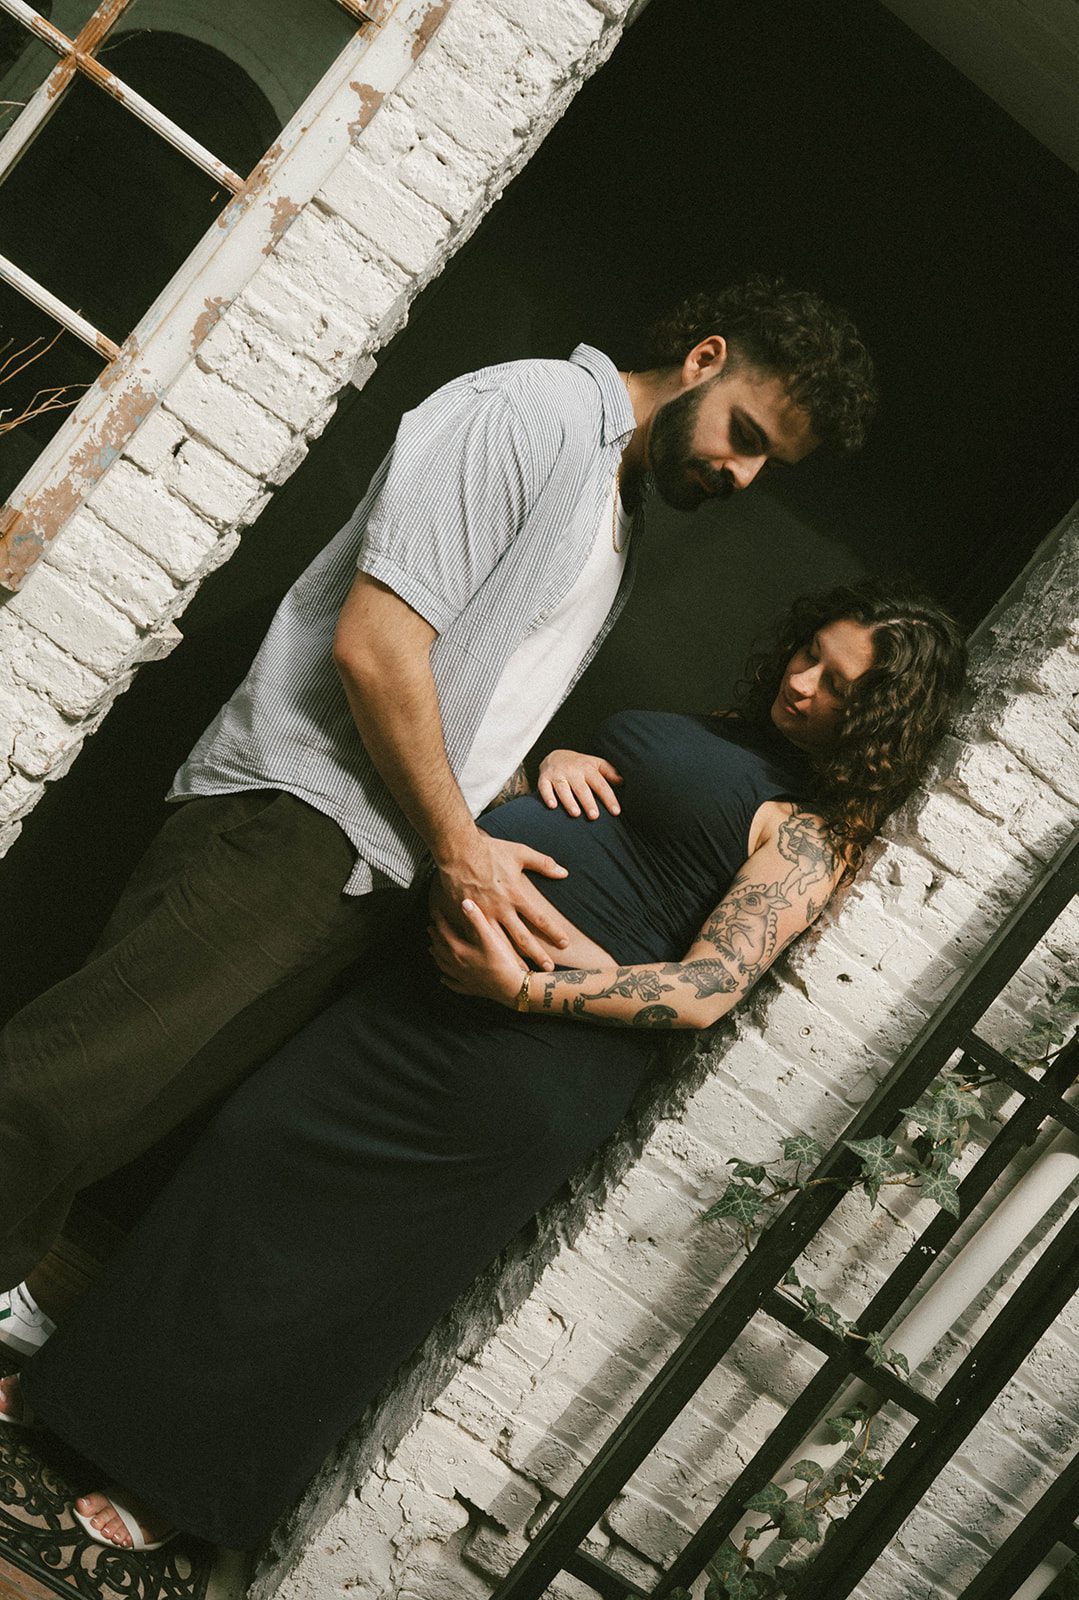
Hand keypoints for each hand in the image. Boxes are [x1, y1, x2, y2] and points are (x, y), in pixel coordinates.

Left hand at [429, 899, 525, 1006]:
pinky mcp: (470, 988)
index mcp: (460, 951)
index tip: (435, 913)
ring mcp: (462, 978)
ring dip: (437, 955)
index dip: (439, 921)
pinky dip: (447, 980)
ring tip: (432, 949)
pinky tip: (444, 978)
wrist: (512, 987)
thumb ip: (477, 919)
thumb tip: (465, 902)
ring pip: (444, 965)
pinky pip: (453, 984)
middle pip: (441, 948)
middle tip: (430, 928)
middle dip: (435, 937)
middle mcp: (457, 965)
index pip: (444, 933)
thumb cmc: (502, 962)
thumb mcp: (491, 937)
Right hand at [432, 828, 567, 969]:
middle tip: (548, 968)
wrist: (458, 851)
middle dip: (537, 954)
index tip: (564, 943)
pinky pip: (478, 937)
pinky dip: (485, 950)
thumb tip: (564, 872)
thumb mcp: (520, 853)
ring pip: (501, 943)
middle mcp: (502, 908)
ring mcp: (484, 914)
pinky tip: (489, 961)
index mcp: (516, 895)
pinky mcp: (468, 916)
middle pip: (523, 937)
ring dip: (512, 960)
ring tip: (521, 974)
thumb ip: (544, 863)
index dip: (553, 932)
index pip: (540, 918)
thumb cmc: (489, 850)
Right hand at [537, 749, 622, 818]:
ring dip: (569, 801)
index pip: (601, 784)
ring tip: (576, 814)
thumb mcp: (596, 764)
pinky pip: (544, 787)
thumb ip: (610, 773)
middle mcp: (573, 771)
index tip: (616, 811)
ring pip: (563, 788)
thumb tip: (623, 781)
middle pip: (581, 788)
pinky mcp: (544, 778)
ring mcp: (557, 774)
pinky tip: (552, 806)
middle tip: (594, 816)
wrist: (556, 755)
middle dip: (588, 802)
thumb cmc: (580, 765)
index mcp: (588, 768)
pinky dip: (547, 796)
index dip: (609, 798)